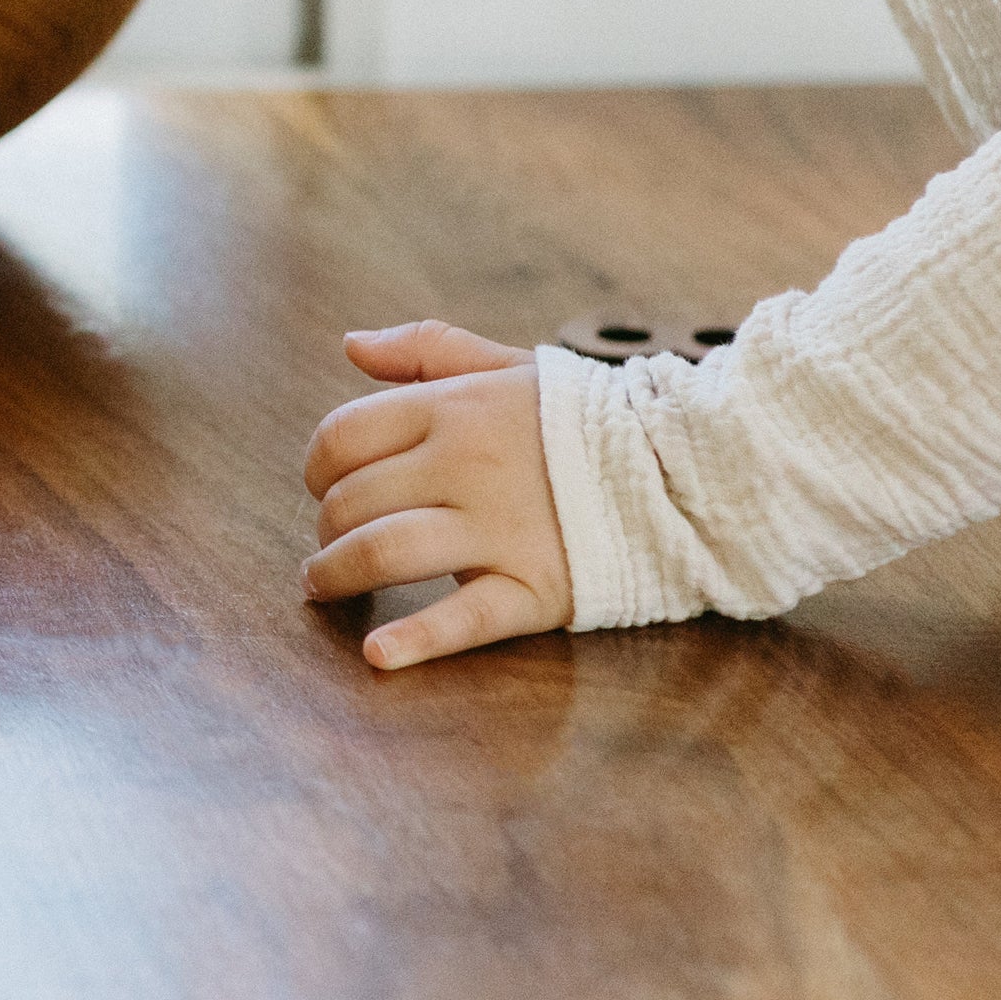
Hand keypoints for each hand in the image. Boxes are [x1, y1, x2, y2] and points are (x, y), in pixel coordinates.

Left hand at [301, 320, 574, 670]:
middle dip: (324, 528)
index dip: (316, 467)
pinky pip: (465, 619)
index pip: (342, 436)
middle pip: (353, 500)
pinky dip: (415, 642)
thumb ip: (425, 349)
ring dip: (337, 574)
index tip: (321, 488)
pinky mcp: (535, 588)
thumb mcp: (505, 367)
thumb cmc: (581, 420)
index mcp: (453, 409)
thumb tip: (351, 345)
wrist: (684, 467)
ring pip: (384, 551)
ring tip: (322, 588)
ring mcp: (499, 529)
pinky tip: (378, 654)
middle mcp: (466, 465)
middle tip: (329, 544)